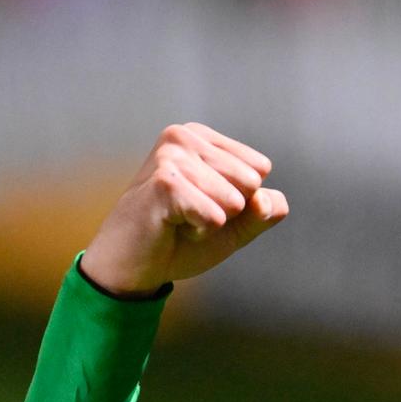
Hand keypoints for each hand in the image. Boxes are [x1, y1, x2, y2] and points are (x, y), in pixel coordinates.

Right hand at [81, 123, 287, 295]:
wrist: (134, 264)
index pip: (259, 169)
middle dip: (228, 211)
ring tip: (179, 220)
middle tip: (190, 215)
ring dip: (212, 223)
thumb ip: (263, 211)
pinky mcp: (165, 183)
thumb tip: (265, 200)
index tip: (204, 205)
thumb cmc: (181, 238)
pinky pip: (216, 217)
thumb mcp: (235, 225)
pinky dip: (201, 231)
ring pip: (235, 200)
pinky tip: (173, 226)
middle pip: (251, 182)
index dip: (241, 201)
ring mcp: (171, 156)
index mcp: (202, 138)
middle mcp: (185, 136)